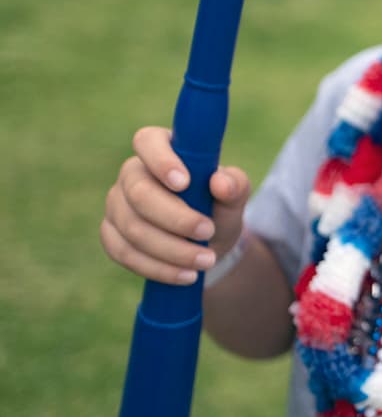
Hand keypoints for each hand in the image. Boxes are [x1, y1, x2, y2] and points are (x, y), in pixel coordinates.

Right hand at [100, 126, 251, 285]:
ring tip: (207, 260)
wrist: (206, 242)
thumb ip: (234, 184)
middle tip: (208, 231)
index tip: (184, 183)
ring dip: (172, 249)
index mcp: (161, 149)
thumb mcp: (234, 195)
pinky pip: (124, 253)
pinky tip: (185, 275)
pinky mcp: (111, 235)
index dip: (161, 161)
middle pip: (139, 193)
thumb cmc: (218, 207)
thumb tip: (220, 183)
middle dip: (175, 218)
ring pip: (132, 228)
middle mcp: (132, 174)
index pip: (148, 141)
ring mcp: (116, 205)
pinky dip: (157, 267)